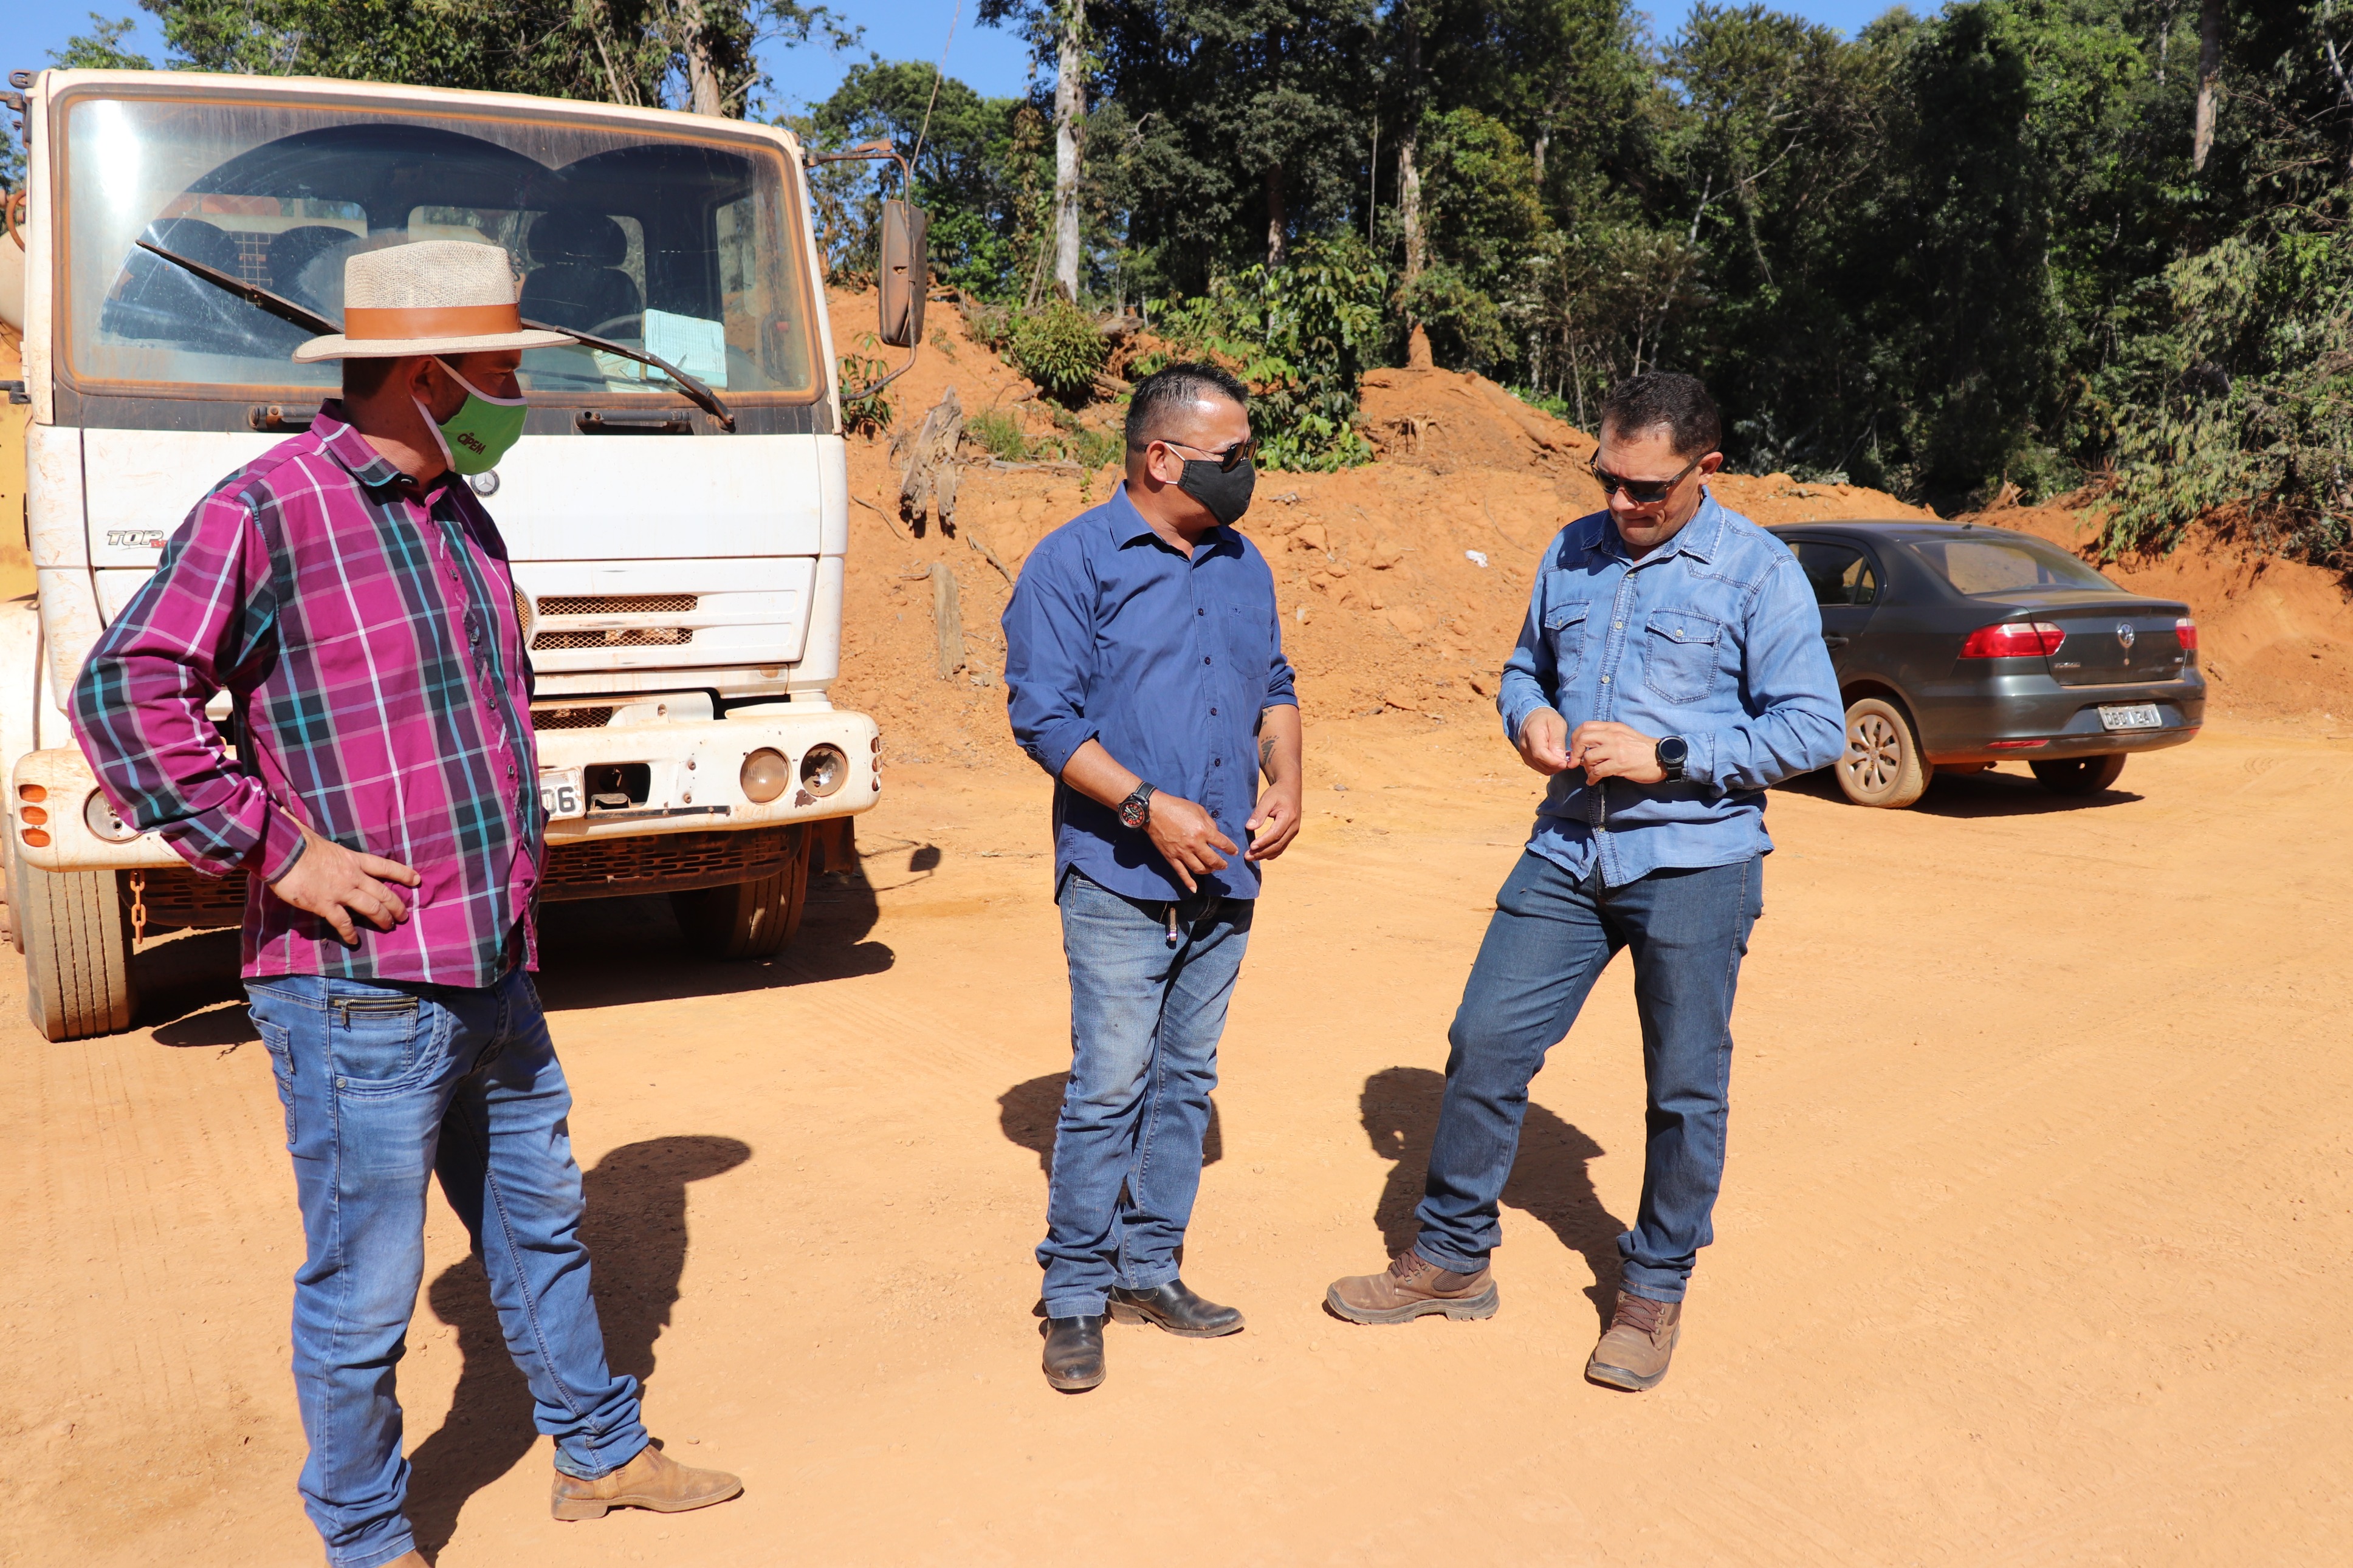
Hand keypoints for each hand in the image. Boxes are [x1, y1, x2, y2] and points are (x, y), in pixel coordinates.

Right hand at [267, 823, 420, 945]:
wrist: (282, 854)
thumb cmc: (296, 841)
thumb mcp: (315, 836)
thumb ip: (317, 835)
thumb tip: (295, 815)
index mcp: (352, 859)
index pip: (384, 866)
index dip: (402, 874)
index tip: (416, 880)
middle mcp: (352, 876)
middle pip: (382, 892)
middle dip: (396, 905)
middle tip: (404, 915)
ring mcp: (340, 892)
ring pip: (370, 908)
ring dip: (382, 919)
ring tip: (389, 926)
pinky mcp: (325, 905)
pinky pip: (343, 922)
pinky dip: (350, 933)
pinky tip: (354, 941)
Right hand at [1145, 792, 1235, 893]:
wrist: (1154, 811)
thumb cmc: (1177, 807)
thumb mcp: (1198, 809)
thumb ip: (1210, 823)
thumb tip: (1216, 834)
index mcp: (1203, 831)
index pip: (1222, 844)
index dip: (1231, 849)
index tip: (1234, 852)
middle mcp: (1194, 844)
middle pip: (1213, 860)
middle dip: (1221, 864)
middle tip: (1225, 865)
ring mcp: (1182, 853)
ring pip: (1199, 869)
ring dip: (1209, 871)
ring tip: (1212, 869)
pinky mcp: (1171, 858)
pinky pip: (1181, 873)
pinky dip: (1189, 882)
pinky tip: (1194, 889)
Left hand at [1244, 778, 1302, 862]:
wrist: (1290, 788)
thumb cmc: (1278, 793)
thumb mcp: (1267, 799)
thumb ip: (1259, 814)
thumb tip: (1249, 827)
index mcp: (1288, 816)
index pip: (1275, 833)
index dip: (1263, 842)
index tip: (1251, 846)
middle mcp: (1293, 826)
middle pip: (1278, 844)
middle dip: (1262, 852)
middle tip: (1247, 856)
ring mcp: (1293, 831)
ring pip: (1280, 848)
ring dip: (1265, 854)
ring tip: (1251, 857)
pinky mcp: (1291, 833)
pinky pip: (1282, 846)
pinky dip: (1272, 852)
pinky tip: (1262, 856)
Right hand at [1516, 708, 1571, 775]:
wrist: (1533, 718)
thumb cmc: (1547, 719)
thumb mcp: (1557, 724)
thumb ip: (1558, 741)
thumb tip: (1560, 758)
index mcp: (1531, 734)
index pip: (1539, 753)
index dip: (1553, 761)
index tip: (1566, 762)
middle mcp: (1525, 746)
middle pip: (1542, 763)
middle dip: (1558, 765)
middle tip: (1571, 758)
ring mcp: (1525, 754)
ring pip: (1543, 769)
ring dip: (1556, 767)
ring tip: (1565, 757)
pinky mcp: (1528, 760)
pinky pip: (1541, 768)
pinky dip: (1552, 766)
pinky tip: (1558, 758)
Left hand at [1568, 721, 1666, 784]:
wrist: (1662, 757)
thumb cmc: (1643, 748)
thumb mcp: (1625, 735)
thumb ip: (1608, 736)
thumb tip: (1588, 746)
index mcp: (1613, 728)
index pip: (1586, 726)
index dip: (1575, 737)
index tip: (1575, 748)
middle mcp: (1613, 736)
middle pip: (1582, 739)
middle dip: (1575, 752)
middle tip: (1575, 762)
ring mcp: (1616, 750)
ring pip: (1588, 757)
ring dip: (1586, 768)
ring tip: (1591, 773)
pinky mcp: (1620, 764)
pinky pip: (1598, 771)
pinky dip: (1592, 778)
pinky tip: (1593, 781)